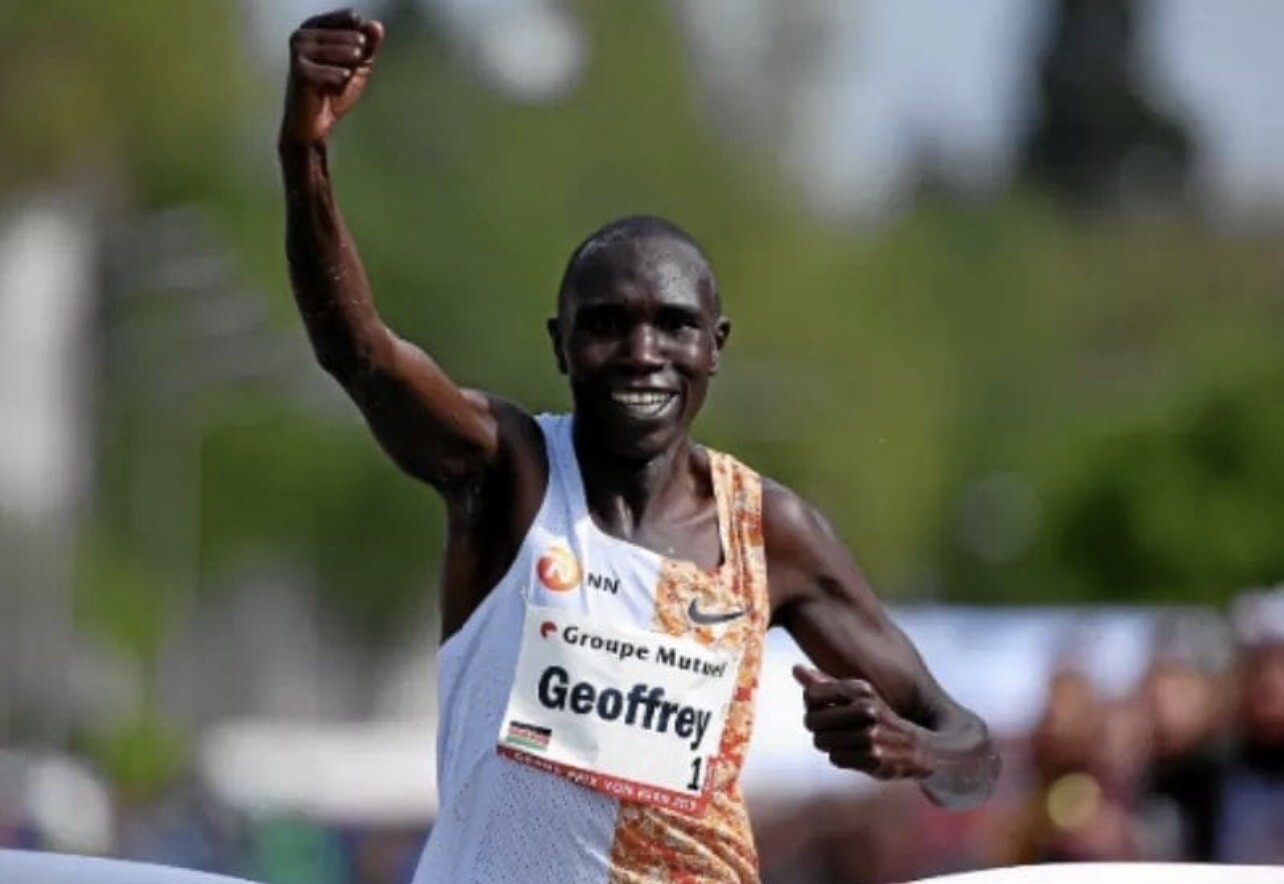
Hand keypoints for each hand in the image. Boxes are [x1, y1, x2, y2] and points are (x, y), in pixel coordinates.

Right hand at [281, 9, 384, 146]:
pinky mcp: (299, 70)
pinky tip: (328, 91)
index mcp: (314, 25)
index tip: (357, 56)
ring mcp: (298, 50)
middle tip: (341, 75)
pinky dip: (341, 85)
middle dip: (356, 60)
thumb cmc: (334, 89)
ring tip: (336, 81)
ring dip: (349, 72)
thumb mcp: (357, 64)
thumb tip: (375, 26)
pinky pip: (339, 74)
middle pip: (354, 37)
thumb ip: (369, 44)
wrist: (315, 122)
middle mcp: (303, 33)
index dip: (363, 40)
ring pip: (347, 53)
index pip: (352, 19)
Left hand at [793, 664, 933, 779]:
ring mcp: (870, 735)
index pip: (812, 694)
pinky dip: (842, 758)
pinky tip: (858, 754)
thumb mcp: (859, 696)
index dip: (812, 704)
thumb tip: (795, 668)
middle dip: (818, 728)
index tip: (824, 708)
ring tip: (849, 742)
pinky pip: (836, 759)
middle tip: (835, 730)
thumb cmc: (882, 719)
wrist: (922, 749)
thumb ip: (826, 683)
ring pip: (821, 741)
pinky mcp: (873, 758)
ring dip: (831, 745)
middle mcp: (867, 709)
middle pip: (812, 720)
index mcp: (862, 689)